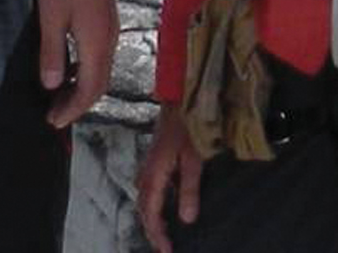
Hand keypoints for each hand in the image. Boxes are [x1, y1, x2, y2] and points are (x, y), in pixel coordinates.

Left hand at [37, 0, 118, 127]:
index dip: (71, 110)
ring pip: (101, 71)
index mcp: (97, 46)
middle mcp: (109, 42)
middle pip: (99, 85)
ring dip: (82, 88)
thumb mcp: (51, 17)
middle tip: (54, 115)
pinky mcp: (107, 21)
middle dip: (78, 104)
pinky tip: (70, 67)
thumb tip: (52, 86)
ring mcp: (111, 31)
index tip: (53, 123)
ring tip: (59, 96)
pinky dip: (86, 71)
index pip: (88, 91)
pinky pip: (101, 57)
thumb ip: (53, 53)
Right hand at [138, 104, 203, 252]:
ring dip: (152, 217)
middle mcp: (147, 171)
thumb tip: (186, 220)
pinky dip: (155, 203)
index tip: (167, 250)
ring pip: (145, 198)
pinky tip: (167, 206)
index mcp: (154, 174)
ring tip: (164, 233)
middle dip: (152, 230)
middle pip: (144, 208)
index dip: (157, 234)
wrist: (180, 99)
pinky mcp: (155, 160)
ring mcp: (149, 165)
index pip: (151, 212)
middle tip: (165, 247)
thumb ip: (189, 190)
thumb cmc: (188, 127)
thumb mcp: (193, 159)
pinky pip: (150, 188)